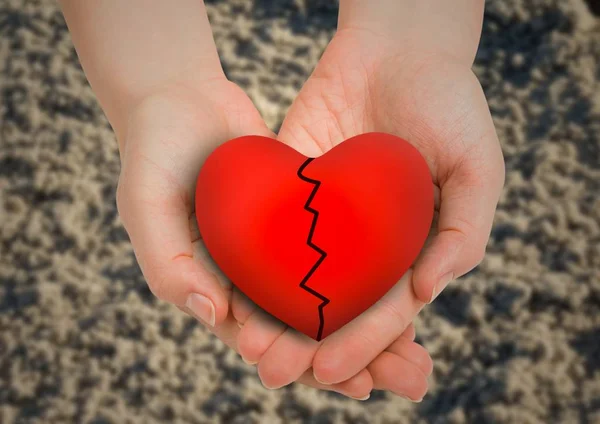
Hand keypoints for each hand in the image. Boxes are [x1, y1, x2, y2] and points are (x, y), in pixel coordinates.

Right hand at [115, 77, 431, 399]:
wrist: (177, 97)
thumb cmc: (152, 152)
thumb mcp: (146, 207)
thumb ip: (169, 264)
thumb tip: (213, 315)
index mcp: (214, 287)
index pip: (265, 340)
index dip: (308, 364)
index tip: (356, 385)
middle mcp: (249, 274)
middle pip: (307, 327)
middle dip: (358, 357)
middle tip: (412, 378)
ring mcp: (276, 245)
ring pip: (329, 294)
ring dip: (373, 322)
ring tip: (421, 351)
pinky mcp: (299, 214)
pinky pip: (337, 247)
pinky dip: (368, 268)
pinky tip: (409, 281)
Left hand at [236, 26, 503, 393]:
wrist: (399, 46)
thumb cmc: (449, 102)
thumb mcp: (477, 166)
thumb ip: (464, 232)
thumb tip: (428, 292)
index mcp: (410, 245)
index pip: (385, 309)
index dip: (361, 343)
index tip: (331, 371)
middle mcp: (366, 240)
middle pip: (335, 304)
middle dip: (308, 342)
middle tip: (276, 374)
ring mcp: (327, 215)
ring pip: (297, 276)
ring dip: (274, 314)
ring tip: (249, 347)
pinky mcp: (292, 185)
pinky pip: (271, 229)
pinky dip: (253, 262)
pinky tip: (233, 289)